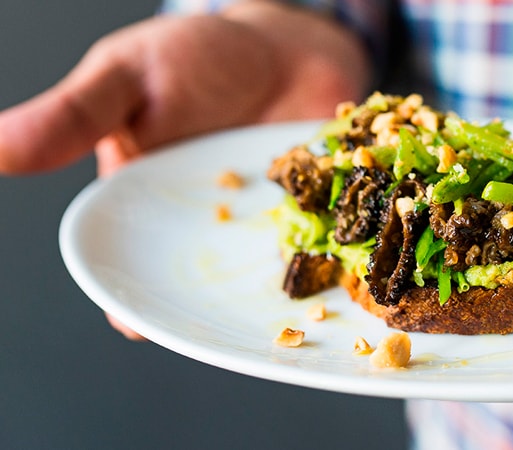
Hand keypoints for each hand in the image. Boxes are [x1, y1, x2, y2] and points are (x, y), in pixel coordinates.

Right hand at [0, 0, 370, 338]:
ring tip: (312, 299)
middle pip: (216, 282)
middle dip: (229, 302)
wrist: (282, 38)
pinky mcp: (334, 207)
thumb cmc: (195, 55)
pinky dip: (352, 245)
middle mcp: (218, 226)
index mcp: (154, 207)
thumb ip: (75, 116)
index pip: (138, 269)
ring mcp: (279, 220)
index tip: (144, 323)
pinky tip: (368, 257)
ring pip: (283, 270)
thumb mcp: (127, 77)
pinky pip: (341, 236)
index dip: (140, 300)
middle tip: (246, 317)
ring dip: (298, 284)